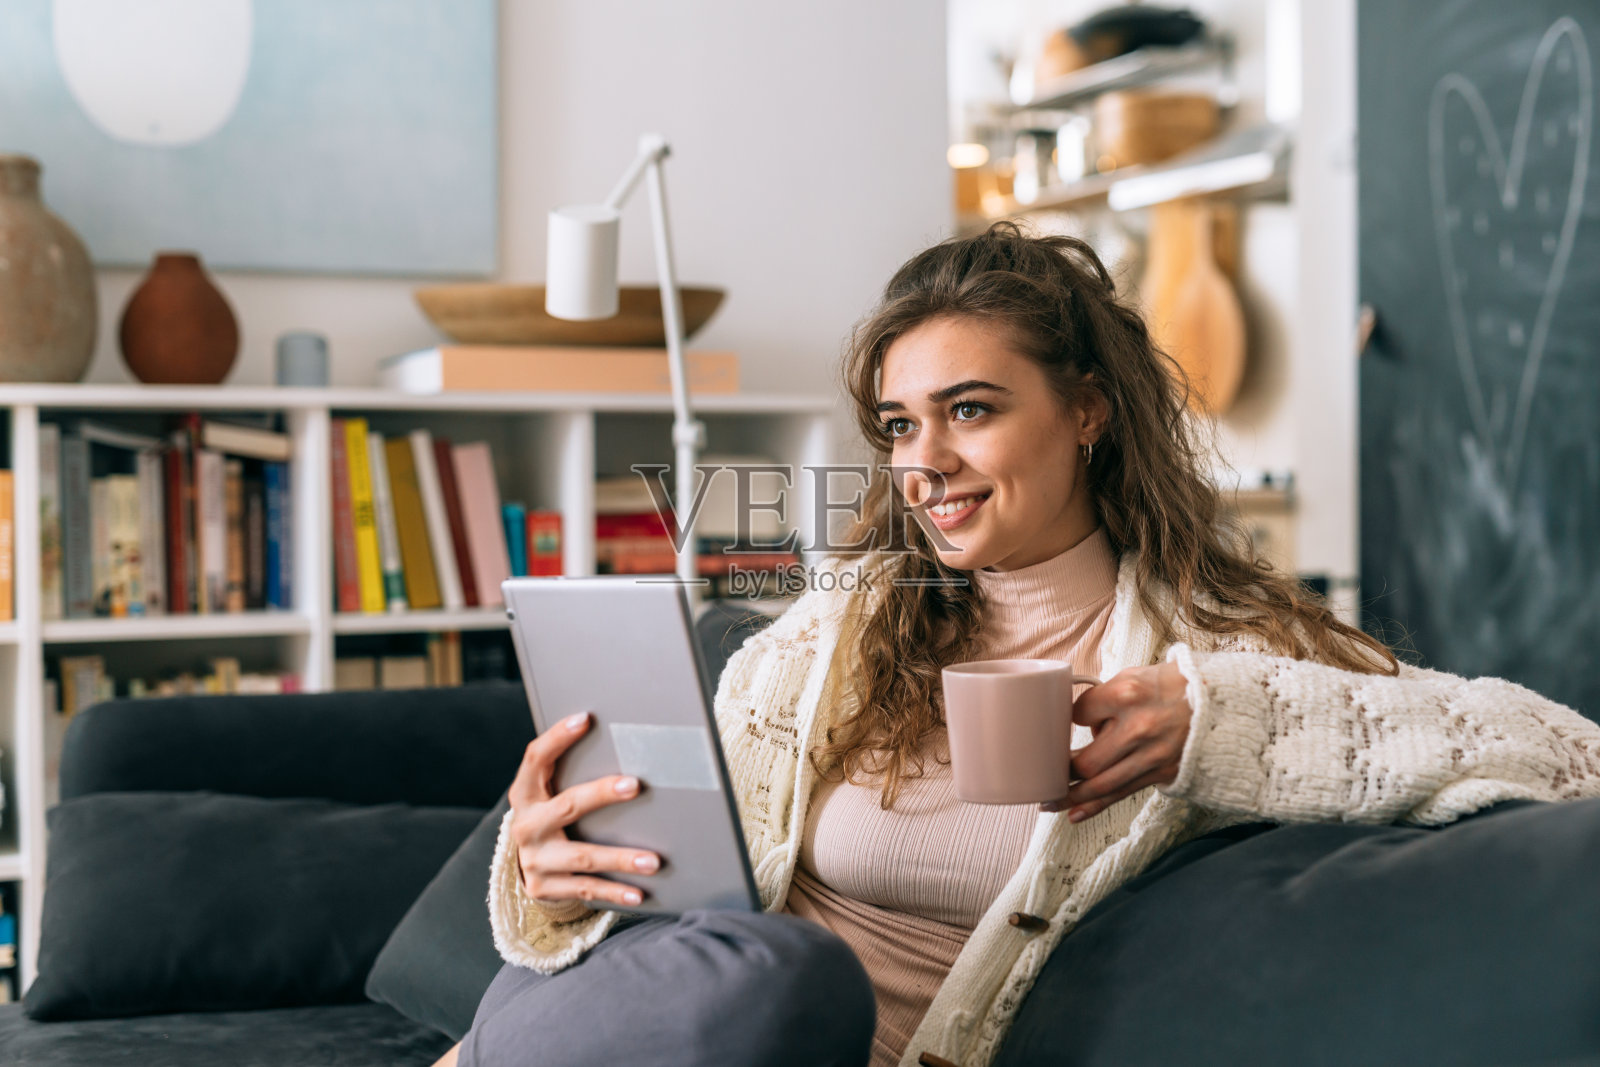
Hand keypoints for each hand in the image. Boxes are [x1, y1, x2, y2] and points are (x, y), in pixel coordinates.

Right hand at [507, 711, 660, 908]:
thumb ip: (572, 771)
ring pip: (583, 857)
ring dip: (621, 858)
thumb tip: (628, 740)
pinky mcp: (545, 887)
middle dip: (601, 794)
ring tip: (654, 861)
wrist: (525, 865)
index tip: (585, 719)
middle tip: (635, 785)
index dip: (557, 737)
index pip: (536, 758)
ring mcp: (534, 859)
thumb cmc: (552, 815)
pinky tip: (641, 893)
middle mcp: (526, 825)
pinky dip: (615, 892)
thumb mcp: (550, 792)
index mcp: (526, 793)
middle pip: (568, 806)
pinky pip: (586, 890)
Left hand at [1040, 661, 1192, 822]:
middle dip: (1062, 770)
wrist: (1224, 705)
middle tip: (1046, 772)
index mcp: (1128, 694)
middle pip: (1086, 761)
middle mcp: (1138, 728)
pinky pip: (1122, 794)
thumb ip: (1106, 697)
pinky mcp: (1162, 773)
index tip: (1066, 723)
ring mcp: (1151, 755)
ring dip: (1070, 796)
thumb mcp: (1137, 676)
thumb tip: (1083, 722)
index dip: (1067, 719)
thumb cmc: (1175, 686)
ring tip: (1048, 802)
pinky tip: (1074, 814)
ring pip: (1100, 785)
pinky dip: (1095, 807)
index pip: (1079, 713)